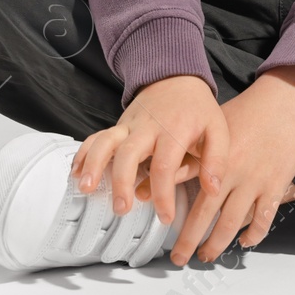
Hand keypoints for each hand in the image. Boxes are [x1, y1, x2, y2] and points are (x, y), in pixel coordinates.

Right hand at [69, 74, 227, 229]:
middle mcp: (147, 127)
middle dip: (122, 183)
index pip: (164, 166)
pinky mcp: (118, 126)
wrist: (176, 77)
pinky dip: (84, 153)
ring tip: (86, 188)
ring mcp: (129, 125)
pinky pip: (96, 137)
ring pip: (106, 142)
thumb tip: (213, 191)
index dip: (163, 195)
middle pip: (129, 154)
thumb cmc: (197, 109)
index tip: (165, 218)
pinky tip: (76, 173)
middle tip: (122, 209)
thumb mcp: (218, 129)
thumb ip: (216, 160)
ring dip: (94, 165)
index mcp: (174, 131)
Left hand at [170, 65, 294, 265]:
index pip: (184, 189)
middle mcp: (231, 172)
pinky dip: (254, 235)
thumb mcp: (213, 129)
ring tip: (207, 255)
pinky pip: (264, 219)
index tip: (161, 227)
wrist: (284, 102)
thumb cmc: (246, 112)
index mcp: (212, 158)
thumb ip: (190, 155)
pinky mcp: (276, 186)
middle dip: (189, 241)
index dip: (170, 211)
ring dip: (217, 243)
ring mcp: (255, 181)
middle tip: (178, 258)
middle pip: (205, 216)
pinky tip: (245, 242)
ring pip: (232, 223)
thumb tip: (161, 176)